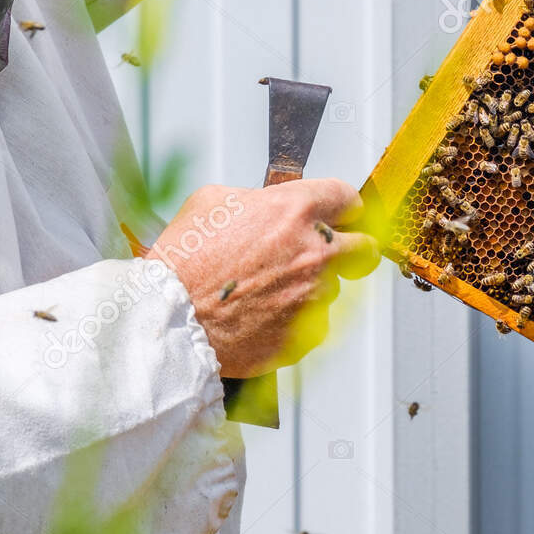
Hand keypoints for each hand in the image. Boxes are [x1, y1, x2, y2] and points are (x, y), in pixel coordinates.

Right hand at [148, 179, 379, 378]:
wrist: (169, 319)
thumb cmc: (183, 260)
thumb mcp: (213, 201)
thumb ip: (257, 199)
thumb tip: (270, 205)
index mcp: (296, 210)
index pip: (349, 199)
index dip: (343, 208)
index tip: (340, 217)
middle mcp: (315, 251)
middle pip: (364, 248)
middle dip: (352, 250)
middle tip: (329, 256)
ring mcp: (314, 295)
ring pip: (333, 289)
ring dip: (311, 289)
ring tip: (268, 292)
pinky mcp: (305, 334)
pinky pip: (314, 325)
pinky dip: (296, 322)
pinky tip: (263, 316)